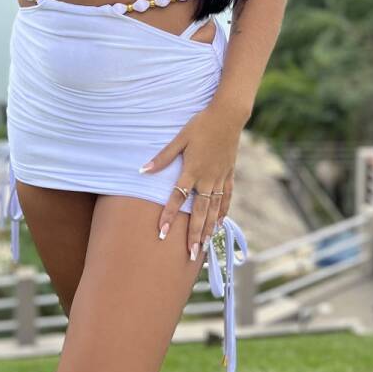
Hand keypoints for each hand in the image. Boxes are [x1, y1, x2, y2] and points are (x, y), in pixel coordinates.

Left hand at [140, 101, 248, 258]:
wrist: (228, 116)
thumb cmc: (200, 124)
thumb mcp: (179, 138)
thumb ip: (163, 157)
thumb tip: (143, 171)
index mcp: (192, 170)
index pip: (177, 198)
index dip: (168, 216)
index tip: (162, 234)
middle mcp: (207, 178)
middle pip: (199, 212)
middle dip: (194, 235)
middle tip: (191, 255)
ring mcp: (220, 178)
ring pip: (214, 209)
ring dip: (209, 229)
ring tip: (204, 247)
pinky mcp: (229, 174)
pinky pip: (226, 197)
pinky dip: (223, 212)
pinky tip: (220, 223)